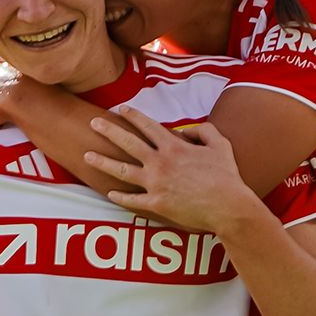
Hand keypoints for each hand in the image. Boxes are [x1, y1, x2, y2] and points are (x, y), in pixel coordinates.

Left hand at [85, 108, 260, 232]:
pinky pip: (132, 200)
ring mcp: (155, 184)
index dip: (133, 116)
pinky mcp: (156, 204)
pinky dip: (120, 197)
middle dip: (109, 131)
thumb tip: (188, 132)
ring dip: (103, 162)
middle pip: (128, 143)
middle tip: (93, 123)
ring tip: (86, 156)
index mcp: (174, 147)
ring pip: (122, 170)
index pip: (148, 126)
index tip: (120, 109)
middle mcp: (160, 163)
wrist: (228, 207)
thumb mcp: (220, 145)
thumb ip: (204, 131)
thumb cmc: (227, 176)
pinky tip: (108, 192)